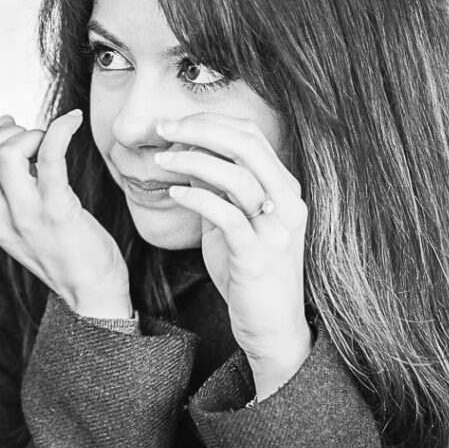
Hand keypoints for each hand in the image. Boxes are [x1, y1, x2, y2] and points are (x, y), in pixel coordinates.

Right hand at [0, 111, 131, 319]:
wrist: (90, 290)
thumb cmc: (61, 246)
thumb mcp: (16, 215)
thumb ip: (4, 176)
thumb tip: (4, 122)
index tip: (3, 133)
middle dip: (4, 129)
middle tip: (31, 139)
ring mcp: (24, 215)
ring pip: (5, 152)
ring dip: (31, 133)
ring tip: (49, 143)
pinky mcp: (57, 211)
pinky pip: (50, 157)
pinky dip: (61, 130)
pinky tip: (73, 122)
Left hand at [155, 113, 310, 399]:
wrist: (271, 326)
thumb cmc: (246, 272)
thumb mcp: (229, 221)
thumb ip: (215, 187)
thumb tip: (186, 152)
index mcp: (283, 187)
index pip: (251, 134)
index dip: (210, 121)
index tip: (174, 121)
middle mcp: (288, 202)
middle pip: (246, 144)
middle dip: (200, 129)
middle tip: (163, 128)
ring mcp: (277, 229)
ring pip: (237, 176)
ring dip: (192, 160)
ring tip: (161, 160)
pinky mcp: (258, 255)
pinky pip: (226, 215)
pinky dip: (197, 197)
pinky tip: (174, 193)